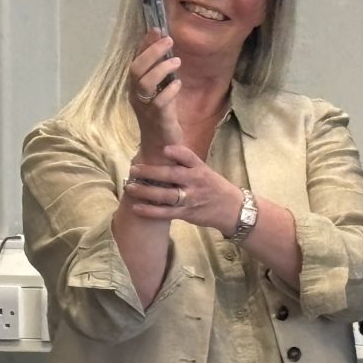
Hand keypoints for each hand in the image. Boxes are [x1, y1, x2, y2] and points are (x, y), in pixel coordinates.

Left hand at [124, 144, 242, 233]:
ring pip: (166, 195)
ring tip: (129, 187)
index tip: (162, 148)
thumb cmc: (214, 187)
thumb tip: (162, 153)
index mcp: (200, 169)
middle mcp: (196, 182)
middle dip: (151, 172)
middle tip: (134, 169)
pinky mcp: (187, 213)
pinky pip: (165, 213)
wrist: (232, 210)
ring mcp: (191, 198)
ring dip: (146, 192)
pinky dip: (150, 211)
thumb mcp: (205, 172)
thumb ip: (186, 165)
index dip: (176, 152)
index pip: (189, 157)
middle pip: (172, 175)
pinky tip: (136, 207)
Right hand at [128, 29, 182, 155]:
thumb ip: (160, 71)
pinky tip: (178, 84)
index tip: (156, 29)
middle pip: (136, 69)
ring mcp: (146, 107)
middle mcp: (137, 95)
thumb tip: (165, 46)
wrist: (160, 145)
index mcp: (135, 86)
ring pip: (146, 83)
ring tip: (177, 61)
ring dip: (162, 68)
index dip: (145, 44)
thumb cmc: (161, 115)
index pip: (136, 60)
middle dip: (152, 52)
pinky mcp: (158, 118)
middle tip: (169, 40)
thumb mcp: (160, 90)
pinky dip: (169, 90)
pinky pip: (160, 102)